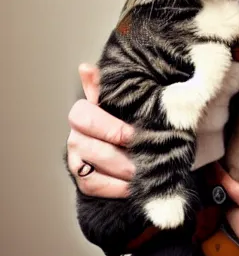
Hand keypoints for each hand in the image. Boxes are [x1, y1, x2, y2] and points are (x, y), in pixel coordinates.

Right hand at [67, 64, 135, 197]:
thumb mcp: (125, 99)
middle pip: (92, 147)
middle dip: (122, 155)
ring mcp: (75, 158)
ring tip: (144, 172)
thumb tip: (85, 68)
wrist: (132, 143)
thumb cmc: (131, 116)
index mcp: (83, 111)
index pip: (86, 117)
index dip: (112, 128)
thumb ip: (108, 86)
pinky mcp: (81, 179)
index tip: (135, 135)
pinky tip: (134, 185)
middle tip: (146, 158)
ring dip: (121, 173)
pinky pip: (93, 186)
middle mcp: (75, 134)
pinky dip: (115, 188)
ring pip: (93, 169)